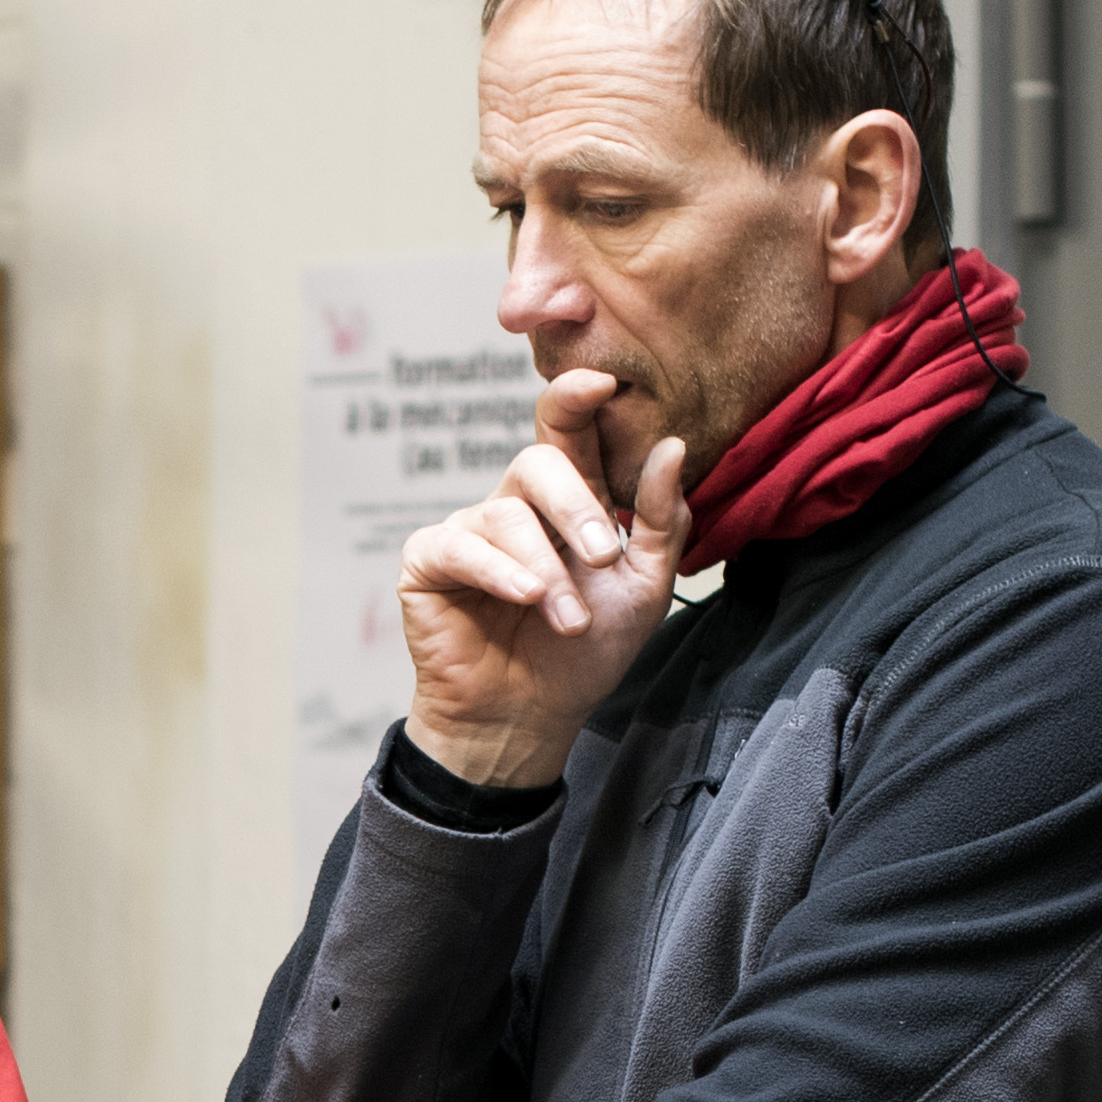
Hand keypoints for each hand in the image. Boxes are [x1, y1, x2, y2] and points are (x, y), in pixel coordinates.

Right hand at [394, 371, 688, 787]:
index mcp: (568, 500)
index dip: (579, 397)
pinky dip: (498, 571)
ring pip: (506, 515)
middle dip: (576, 507)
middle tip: (603, 558)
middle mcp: (516, 505)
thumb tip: (672, 445)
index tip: (607, 383)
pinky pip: (460, 546)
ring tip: (569, 620)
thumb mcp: (643, 588)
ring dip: (547, 570)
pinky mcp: (428, 562)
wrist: (529, 718)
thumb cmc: (584, 654)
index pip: (569, 431)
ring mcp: (469, 531)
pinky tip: (523, 598)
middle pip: (538, 463)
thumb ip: (661, 519)